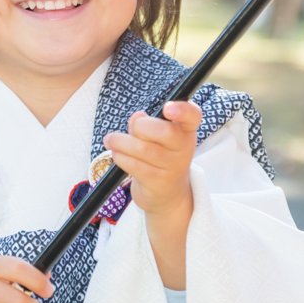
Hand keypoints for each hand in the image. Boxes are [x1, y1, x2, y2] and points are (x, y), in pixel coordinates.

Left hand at [103, 99, 201, 218]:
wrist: (168, 194)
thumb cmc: (160, 156)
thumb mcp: (158, 137)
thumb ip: (147, 123)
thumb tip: (137, 117)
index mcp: (186, 131)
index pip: (192, 116)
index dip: (182, 110)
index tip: (167, 108)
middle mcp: (184, 148)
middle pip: (162, 131)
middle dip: (139, 126)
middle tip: (132, 129)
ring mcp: (172, 167)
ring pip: (142, 148)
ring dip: (120, 142)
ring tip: (111, 140)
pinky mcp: (157, 181)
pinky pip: (133, 164)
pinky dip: (120, 157)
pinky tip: (116, 154)